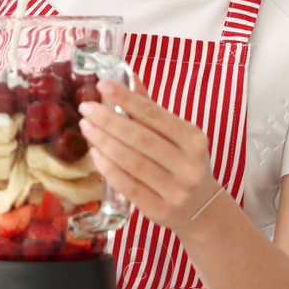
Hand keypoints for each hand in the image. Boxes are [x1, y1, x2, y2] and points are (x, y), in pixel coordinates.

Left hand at [77, 78, 228, 236]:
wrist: (202, 210)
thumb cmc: (183, 165)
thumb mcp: (178, 136)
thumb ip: (152, 110)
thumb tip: (129, 78)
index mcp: (194, 139)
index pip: (155, 115)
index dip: (127, 99)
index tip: (103, 85)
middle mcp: (188, 164)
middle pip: (140, 138)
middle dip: (109, 120)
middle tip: (86, 108)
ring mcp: (176, 190)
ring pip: (132, 162)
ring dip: (104, 142)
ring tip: (86, 127)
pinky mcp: (161, 210)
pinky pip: (129, 186)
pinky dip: (109, 169)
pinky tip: (96, 155)